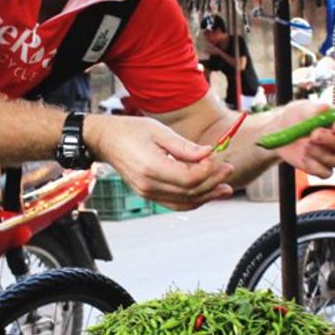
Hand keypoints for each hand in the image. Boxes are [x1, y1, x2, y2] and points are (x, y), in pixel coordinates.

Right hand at [84, 114, 232, 210]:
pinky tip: (207, 193)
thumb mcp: (159, 131)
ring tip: (225, 188)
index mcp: (151, 168)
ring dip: (207, 196)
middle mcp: (149, 186)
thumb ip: (185, 146)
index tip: (218, 157)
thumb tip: (209, 153)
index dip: (208, 170)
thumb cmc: (130, 130)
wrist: (106, 140)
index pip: (189, 178)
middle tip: (228, 169)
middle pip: (190, 193)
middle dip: (213, 182)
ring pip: (185, 203)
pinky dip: (193, 200)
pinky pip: (175, 203)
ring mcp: (148, 193)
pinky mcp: (149, 194)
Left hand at [267, 100, 334, 177]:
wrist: (280, 131)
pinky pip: (326, 173)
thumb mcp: (304, 107)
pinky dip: (313, 166)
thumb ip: (317, 109)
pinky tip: (303, 157)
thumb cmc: (297, 116)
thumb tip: (325, 109)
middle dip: (330, 140)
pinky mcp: (322, 168)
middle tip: (314, 134)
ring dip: (319, 153)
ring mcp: (333, 156)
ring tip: (304, 144)